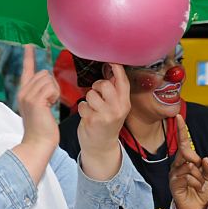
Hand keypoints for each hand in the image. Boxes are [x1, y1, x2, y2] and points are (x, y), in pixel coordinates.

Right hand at [13, 45, 59, 182]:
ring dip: (54, 91)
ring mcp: (28, 95)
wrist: (38, 143)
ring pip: (48, 79)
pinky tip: (49, 106)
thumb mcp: (41, 107)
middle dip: (52, 85)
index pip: (27, 70)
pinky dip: (54, 95)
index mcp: (24, 93)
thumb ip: (42, 93)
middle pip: (44, 73)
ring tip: (48, 106)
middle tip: (49, 102)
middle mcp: (23, 92)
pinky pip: (51, 87)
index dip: (28, 57)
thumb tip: (49, 80)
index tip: (29, 45)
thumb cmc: (43, 129)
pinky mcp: (35, 100)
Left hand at [76, 63, 130, 179]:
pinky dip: (82, 108)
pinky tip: (87, 115)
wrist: (101, 147)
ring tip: (92, 107)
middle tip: (96, 92)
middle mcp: (117, 109)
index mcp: (125, 104)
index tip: (112, 60)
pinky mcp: (92, 121)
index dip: (117, 69)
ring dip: (88, 99)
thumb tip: (112, 71)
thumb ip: (115, 92)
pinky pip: (83, 105)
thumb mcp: (117, 109)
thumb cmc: (107, 124)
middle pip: (105, 85)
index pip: (123, 82)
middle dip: (97, 86)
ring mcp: (105, 116)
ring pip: (91, 94)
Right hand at [170, 115, 207, 208]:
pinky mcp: (173, 182)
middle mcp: (179, 164)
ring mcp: (175, 173)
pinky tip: (194, 188)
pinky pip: (187, 176)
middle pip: (187, 153)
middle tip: (200, 174)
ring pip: (190, 166)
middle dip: (197, 162)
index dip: (181, 129)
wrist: (196, 208)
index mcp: (187, 160)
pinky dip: (196, 183)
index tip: (178, 116)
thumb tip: (204, 158)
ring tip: (198, 185)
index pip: (184, 142)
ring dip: (199, 177)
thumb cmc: (201, 191)